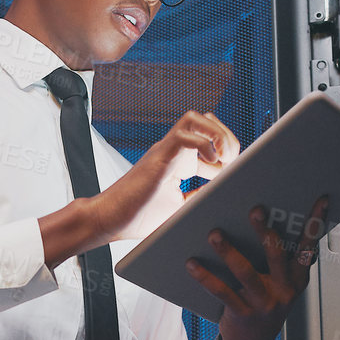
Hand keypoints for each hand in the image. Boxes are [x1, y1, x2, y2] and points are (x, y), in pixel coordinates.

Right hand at [91, 110, 239, 242]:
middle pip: (205, 121)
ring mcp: (165, 151)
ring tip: (223, 158)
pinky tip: (209, 163)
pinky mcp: (158, 157)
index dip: (227, 150)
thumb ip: (199, 196)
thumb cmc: (137, 217)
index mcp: (179, 162)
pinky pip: (184, 135)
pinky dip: (204, 144)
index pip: (208, 139)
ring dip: (216, 134)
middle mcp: (172, 151)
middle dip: (226, 136)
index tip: (232, 173)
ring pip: (195, 118)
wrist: (107, 220)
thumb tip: (222, 193)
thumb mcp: (180, 208)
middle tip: (231, 162)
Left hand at [185, 194, 329, 339]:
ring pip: (246, 272)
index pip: (308, 247)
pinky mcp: (242, 314)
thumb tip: (260, 223)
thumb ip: (276, 261)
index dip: (315, 224)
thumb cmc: (263, 308)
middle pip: (277, 255)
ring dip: (228, 251)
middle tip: (255, 210)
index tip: (320, 201)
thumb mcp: (278, 287)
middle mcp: (283, 291)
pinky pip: (222, 292)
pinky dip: (205, 277)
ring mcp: (263, 304)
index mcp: (296, 280)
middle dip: (266, 231)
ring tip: (215, 234)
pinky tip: (192, 263)